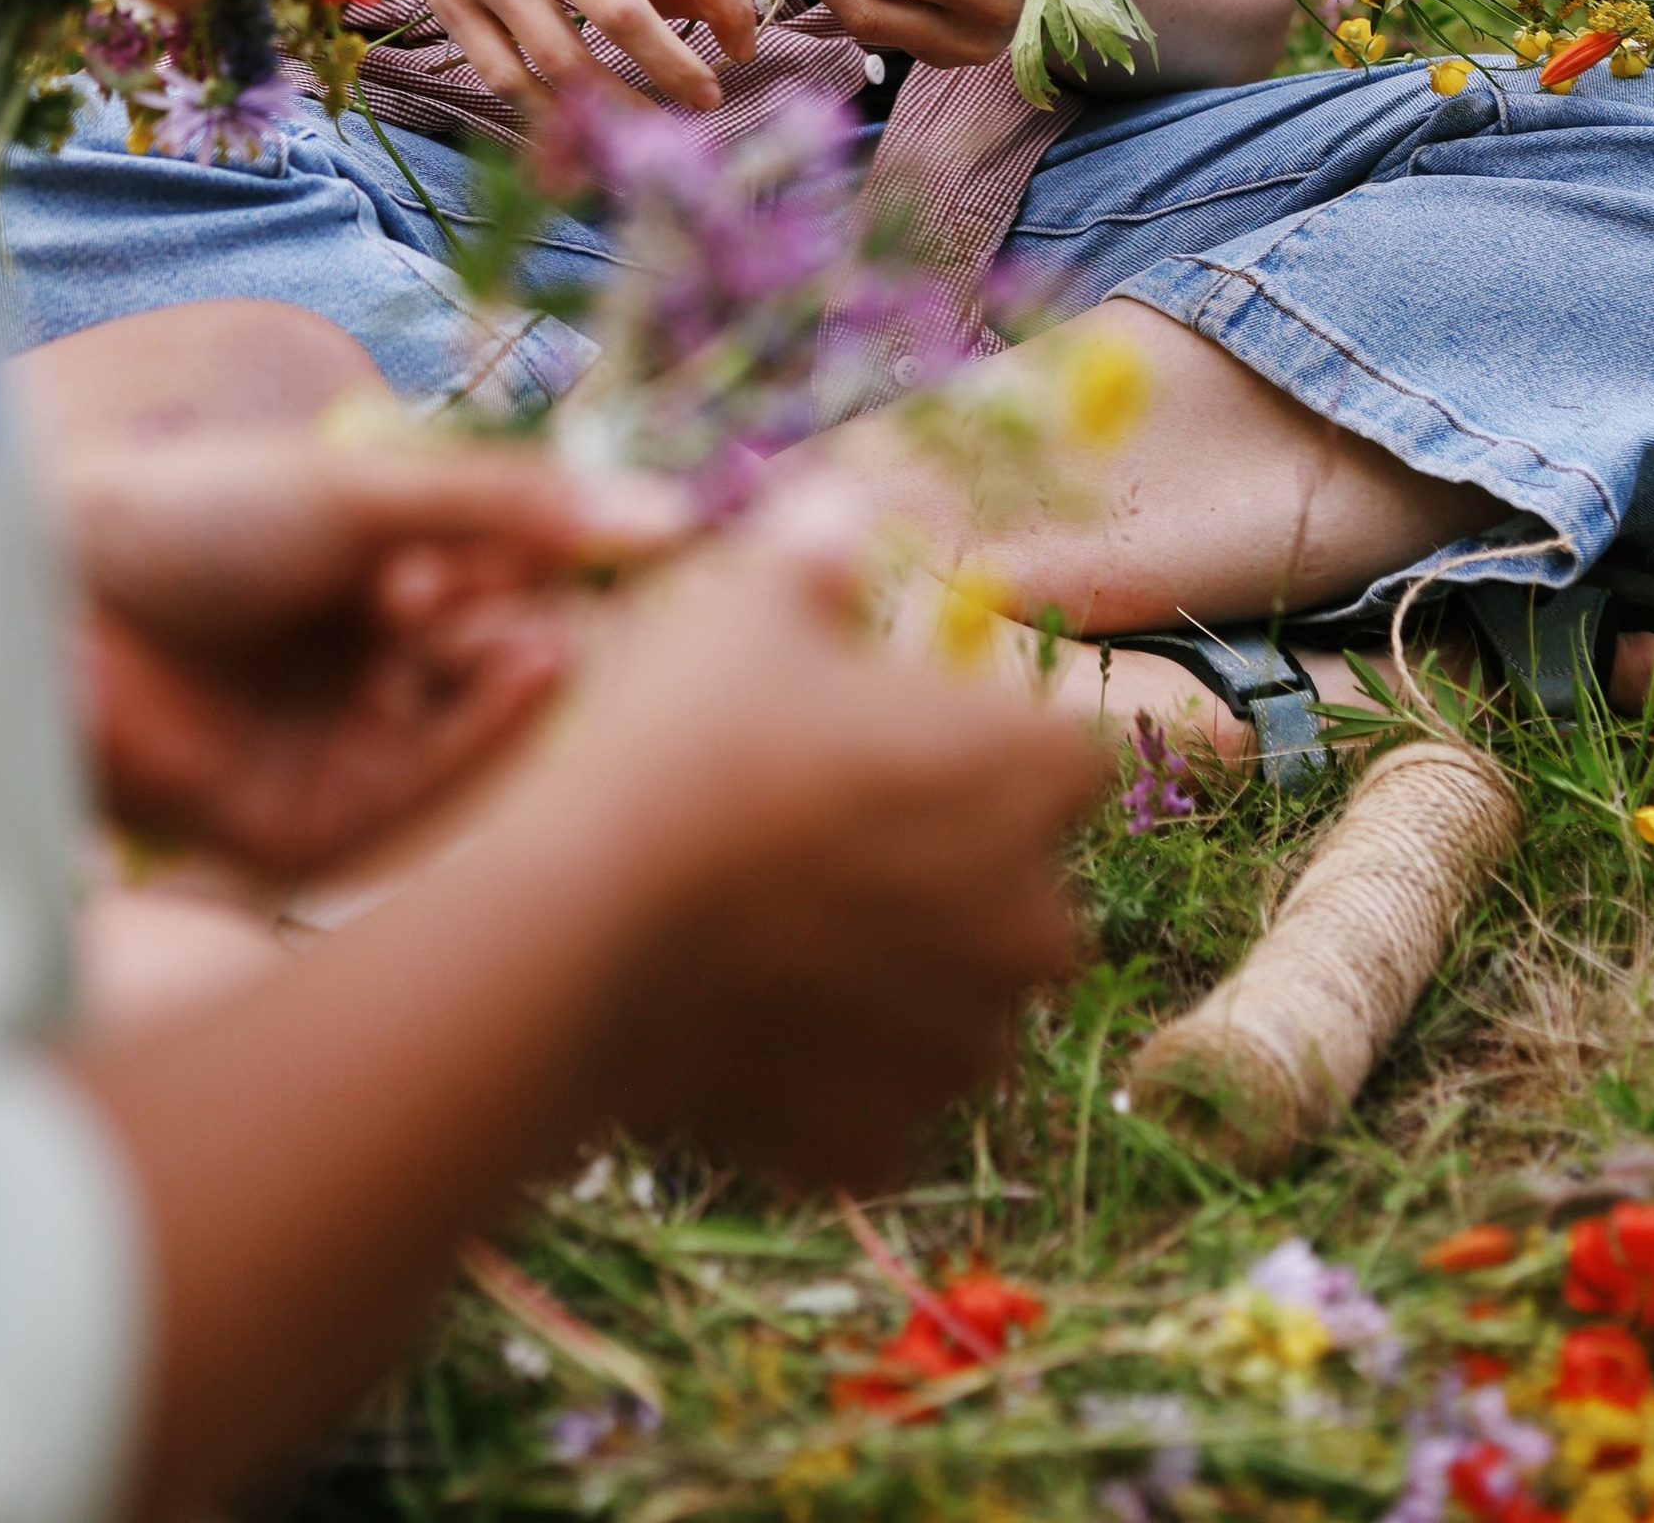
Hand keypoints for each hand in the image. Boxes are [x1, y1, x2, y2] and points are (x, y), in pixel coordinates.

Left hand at [57, 429, 687, 881]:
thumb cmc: (196, 514)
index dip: (583, 565)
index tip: (670, 541)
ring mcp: (349, 752)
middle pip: (509, 663)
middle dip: (557, 623)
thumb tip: (666, 513)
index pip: (520, 585)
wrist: (45, 600)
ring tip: (563, 624)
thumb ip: (513, 509)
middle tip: (617, 594)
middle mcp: (378, 673)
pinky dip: (485, 732)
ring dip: (525, 670)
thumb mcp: (368, 493)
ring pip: (480, 730)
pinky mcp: (316, 831)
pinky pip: (428, 792)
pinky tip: (532, 668)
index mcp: (388, 581)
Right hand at [375, 0, 755, 110]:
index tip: (742, 42)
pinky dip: (548, 115)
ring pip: (563, 62)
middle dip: (678, 71)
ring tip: (650, 130)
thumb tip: (706, 11)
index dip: (730, 5)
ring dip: (617, 109)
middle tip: (709, 101)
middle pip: (625, 17)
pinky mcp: (450, 6)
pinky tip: (580, 130)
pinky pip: (506, 79)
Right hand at [538, 491, 1099, 1184]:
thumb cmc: (685, 742)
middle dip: (956, 881)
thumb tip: (843, 511)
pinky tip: (746, 1029)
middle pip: (1027, 898)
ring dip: (902, 988)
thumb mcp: (747, 607)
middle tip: (833, 850)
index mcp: (1027, 777)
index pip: (1069, 758)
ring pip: (959, 1014)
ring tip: (780, 945)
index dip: (990, 747)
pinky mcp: (879, 1141)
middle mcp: (1030, 923)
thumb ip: (816, 557)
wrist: (584, 929)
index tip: (906, 745)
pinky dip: (830, 1084)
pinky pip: (877, 1111)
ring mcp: (958, 1047)